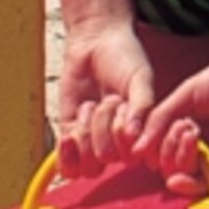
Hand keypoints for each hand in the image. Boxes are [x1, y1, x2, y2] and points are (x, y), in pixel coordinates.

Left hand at [52, 20, 156, 176]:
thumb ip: (142, 105)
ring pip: (88, 167)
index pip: (133, 157)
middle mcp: (119, 143)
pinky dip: (67, 155)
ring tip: (89, 107)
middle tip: (107, 99)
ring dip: (85, 135)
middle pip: (107, 158)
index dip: (124, 135)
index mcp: (141, 133)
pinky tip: (68, 135)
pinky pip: (67, 167)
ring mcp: (94, 143)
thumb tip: (133, 135)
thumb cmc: (124, 58)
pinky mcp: (71, 139)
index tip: (124, 106)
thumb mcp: (140, 78)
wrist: (95, 42)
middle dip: (103, 126)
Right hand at [139, 41, 208, 189]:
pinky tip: (179, 178)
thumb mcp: (186, 96)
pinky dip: (192, 184)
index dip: (154, 146)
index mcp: (189, 129)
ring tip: (190, 136)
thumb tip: (135, 153)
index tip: (166, 125)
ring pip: (189, 178)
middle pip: (173, 167)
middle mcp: (204, 146)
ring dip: (179, 164)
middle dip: (168, 153)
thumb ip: (159, 120)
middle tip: (184, 128)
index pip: (161, 151)